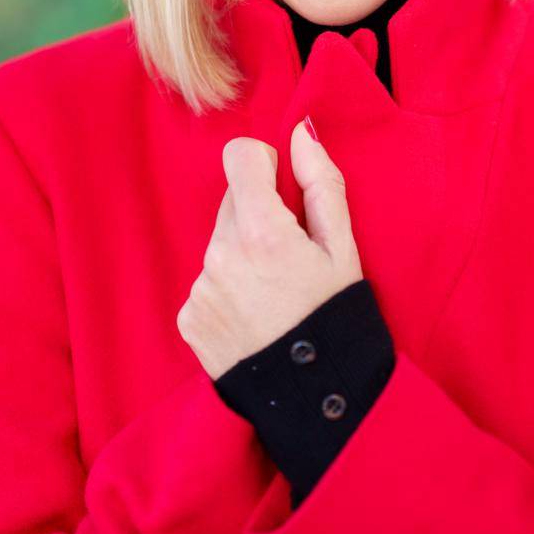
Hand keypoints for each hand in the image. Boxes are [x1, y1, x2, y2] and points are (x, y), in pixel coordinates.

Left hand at [177, 117, 363, 378]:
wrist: (318, 401)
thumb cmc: (337, 318)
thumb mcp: (344, 247)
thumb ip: (320, 181)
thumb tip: (300, 132)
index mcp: (261, 231)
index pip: (239, 156)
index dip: (263, 164)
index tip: (282, 188)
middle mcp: (221, 255)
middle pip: (233, 201)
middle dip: (259, 214)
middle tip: (289, 255)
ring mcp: (201, 288)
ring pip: (220, 242)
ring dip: (242, 253)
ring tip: (274, 294)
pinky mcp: (189, 318)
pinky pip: (207, 281)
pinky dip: (228, 289)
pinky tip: (255, 316)